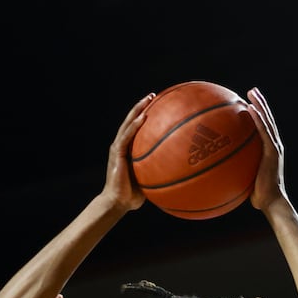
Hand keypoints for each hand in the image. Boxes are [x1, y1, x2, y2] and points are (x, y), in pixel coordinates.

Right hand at [102, 93, 154, 212]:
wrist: (117, 202)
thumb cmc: (133, 195)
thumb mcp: (150, 180)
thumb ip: (160, 172)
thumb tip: (180, 172)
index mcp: (129, 150)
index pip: (136, 128)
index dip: (145, 115)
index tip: (157, 105)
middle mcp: (122, 145)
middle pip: (131, 120)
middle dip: (141, 106)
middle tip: (153, 95)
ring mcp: (118, 148)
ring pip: (128, 124)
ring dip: (137, 110)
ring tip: (148, 99)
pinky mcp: (117, 153)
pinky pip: (126, 136)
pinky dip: (134, 126)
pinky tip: (143, 117)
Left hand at [246, 87, 287, 210]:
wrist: (271, 202)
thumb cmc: (257, 195)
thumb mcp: (243, 178)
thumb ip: (234, 168)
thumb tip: (215, 167)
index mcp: (269, 150)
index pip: (264, 127)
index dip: (258, 113)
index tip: (248, 102)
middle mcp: (273, 145)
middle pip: (267, 119)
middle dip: (260, 103)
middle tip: (251, 90)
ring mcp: (274, 147)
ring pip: (267, 121)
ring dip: (259, 105)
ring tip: (252, 92)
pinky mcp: (273, 151)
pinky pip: (264, 132)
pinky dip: (258, 119)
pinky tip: (250, 109)